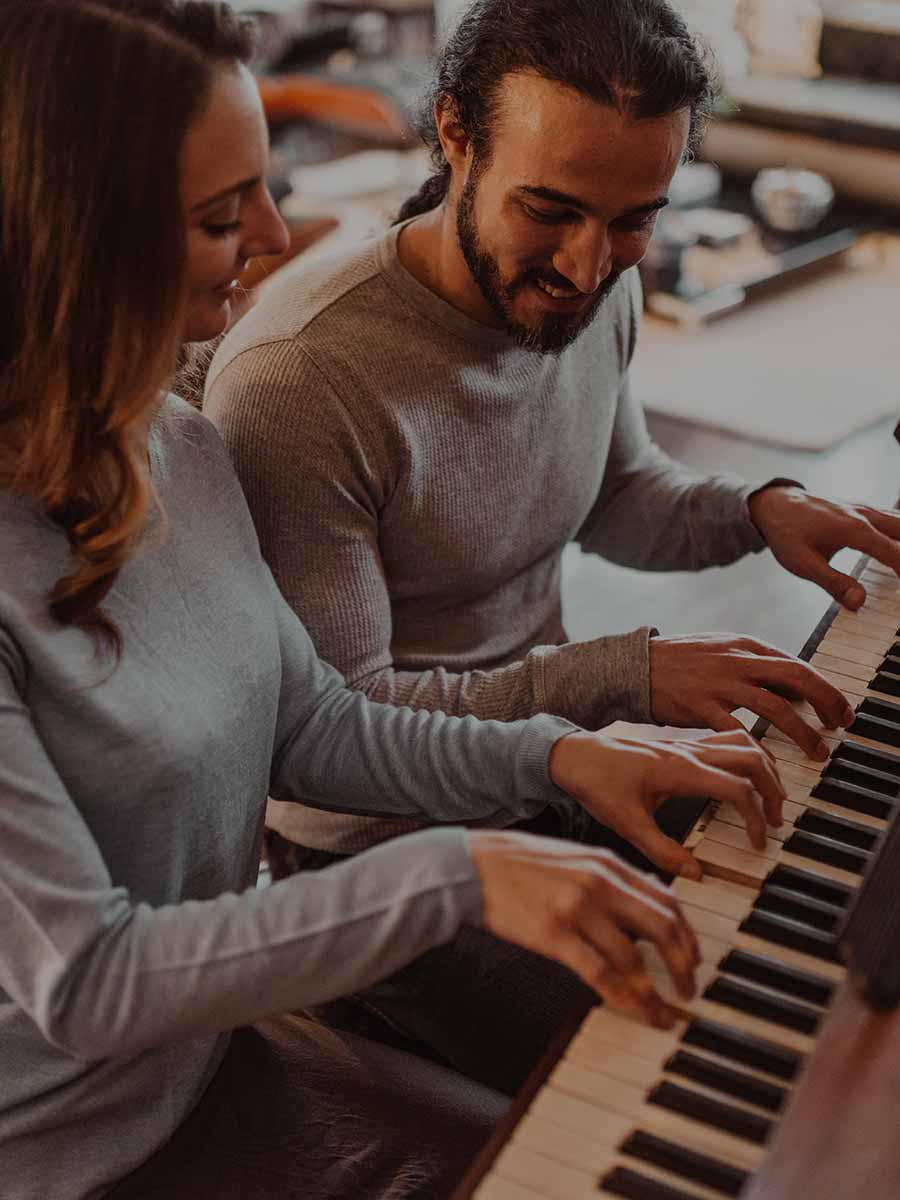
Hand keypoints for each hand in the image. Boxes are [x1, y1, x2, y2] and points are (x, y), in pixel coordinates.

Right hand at [469, 830, 698, 1028]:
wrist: (473, 865)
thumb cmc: (521, 865)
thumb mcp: (574, 860)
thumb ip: (610, 880)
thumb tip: (646, 910)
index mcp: (607, 863)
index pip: (666, 900)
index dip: (687, 934)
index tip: (694, 958)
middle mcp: (599, 883)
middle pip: (662, 927)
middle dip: (684, 964)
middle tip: (690, 989)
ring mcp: (577, 909)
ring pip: (634, 958)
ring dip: (656, 992)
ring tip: (663, 1013)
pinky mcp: (554, 934)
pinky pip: (601, 973)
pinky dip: (626, 998)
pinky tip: (637, 1012)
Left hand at [548, 728, 785, 878]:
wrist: (573, 755)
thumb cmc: (596, 784)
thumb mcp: (626, 824)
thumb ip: (663, 851)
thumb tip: (697, 874)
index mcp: (678, 770)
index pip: (736, 787)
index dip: (755, 817)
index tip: (757, 842)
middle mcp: (689, 751)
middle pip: (753, 758)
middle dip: (773, 790)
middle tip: (774, 822)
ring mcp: (687, 744)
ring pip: (745, 743)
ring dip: (767, 769)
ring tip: (771, 800)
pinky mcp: (683, 744)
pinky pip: (729, 740)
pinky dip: (750, 755)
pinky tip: (750, 777)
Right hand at [649, 632, 855, 760]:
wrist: (633, 667)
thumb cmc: (677, 662)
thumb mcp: (719, 650)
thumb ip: (754, 665)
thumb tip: (791, 688)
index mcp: (743, 646)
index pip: (797, 664)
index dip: (825, 688)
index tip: (840, 710)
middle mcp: (736, 661)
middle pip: (796, 679)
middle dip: (826, 703)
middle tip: (841, 725)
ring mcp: (718, 683)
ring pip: (775, 707)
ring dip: (802, 732)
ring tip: (817, 752)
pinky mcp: (699, 706)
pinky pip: (738, 729)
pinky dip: (758, 748)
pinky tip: (770, 764)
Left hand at [748, 486, 899, 609]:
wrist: (775, 504)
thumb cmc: (787, 533)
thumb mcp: (803, 564)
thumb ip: (833, 583)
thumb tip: (859, 602)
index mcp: (854, 530)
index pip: (895, 553)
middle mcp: (866, 516)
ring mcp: (866, 510)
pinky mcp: (864, 510)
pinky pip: (894, 519)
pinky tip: (898, 545)